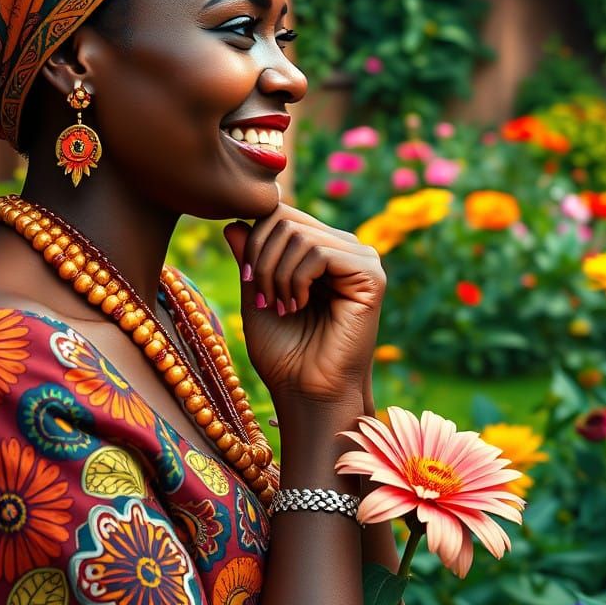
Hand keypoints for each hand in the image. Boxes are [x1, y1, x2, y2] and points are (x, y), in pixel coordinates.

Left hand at [222, 203, 384, 409]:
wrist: (305, 391)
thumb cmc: (283, 351)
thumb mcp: (256, 294)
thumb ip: (250, 256)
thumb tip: (235, 220)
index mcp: (321, 248)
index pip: (280, 213)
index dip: (255, 240)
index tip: (250, 281)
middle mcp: (344, 248)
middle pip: (285, 218)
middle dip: (262, 259)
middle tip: (266, 298)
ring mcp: (361, 259)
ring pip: (299, 234)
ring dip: (277, 274)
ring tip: (283, 307)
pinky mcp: (371, 275)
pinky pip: (319, 252)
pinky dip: (297, 280)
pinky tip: (300, 305)